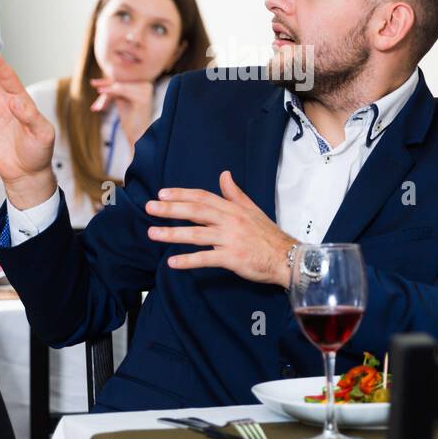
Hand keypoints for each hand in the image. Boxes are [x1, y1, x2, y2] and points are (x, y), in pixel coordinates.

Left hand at [90, 77, 155, 146]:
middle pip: (120, 80)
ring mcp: (146, 90)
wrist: (140, 137)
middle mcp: (147, 84)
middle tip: (92, 84)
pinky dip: (109, 91)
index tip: (94, 83)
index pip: (123, 78)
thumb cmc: (131, 119)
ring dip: (105, 95)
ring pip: (119, 85)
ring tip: (96, 106)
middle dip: (105, 87)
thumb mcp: (122, 99)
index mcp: (145, 82)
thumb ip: (117, 87)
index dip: (108, 81)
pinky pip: (121, 90)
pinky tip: (100, 91)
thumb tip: (105, 76)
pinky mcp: (142, 97)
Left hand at [145, 170, 296, 285]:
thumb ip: (235, 194)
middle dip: (171, 209)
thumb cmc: (268, 235)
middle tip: (150, 207)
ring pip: (197, 234)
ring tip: (152, 233)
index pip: (203, 197)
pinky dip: (189, 260)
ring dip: (173, 234)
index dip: (182, 194)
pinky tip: (173, 263)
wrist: (287, 257)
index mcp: (233, 208)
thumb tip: (224, 175)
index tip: (162, 194)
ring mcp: (231, 239)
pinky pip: (207, 258)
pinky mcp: (233, 258)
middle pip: (196, 211)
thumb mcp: (252, 209)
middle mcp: (230, 221)